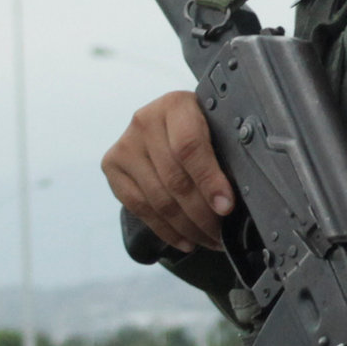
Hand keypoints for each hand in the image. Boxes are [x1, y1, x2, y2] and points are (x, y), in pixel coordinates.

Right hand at [101, 90, 237, 252]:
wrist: (167, 120)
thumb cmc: (201, 126)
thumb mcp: (217, 127)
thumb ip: (225, 154)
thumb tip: (234, 200)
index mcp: (176, 105)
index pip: (189, 147)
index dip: (209, 181)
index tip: (226, 208)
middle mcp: (145, 121)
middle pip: (174, 179)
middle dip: (202, 215)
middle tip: (222, 235)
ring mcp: (125, 144)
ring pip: (158, 199)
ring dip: (187, 228)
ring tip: (209, 240)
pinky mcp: (112, 165)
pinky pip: (139, 208)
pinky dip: (166, 230)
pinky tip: (186, 240)